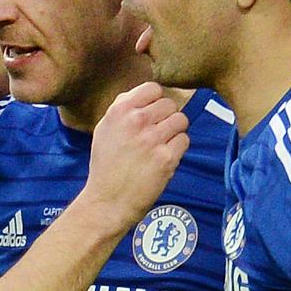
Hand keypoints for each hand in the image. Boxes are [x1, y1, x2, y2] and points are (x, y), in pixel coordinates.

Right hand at [82, 82, 189, 229]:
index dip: (156, 100)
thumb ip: (123, 109)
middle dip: (166, 117)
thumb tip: (148, 95)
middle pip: (170, 104)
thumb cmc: (106, 166)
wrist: (108, 201)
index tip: (152, 113)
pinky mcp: (166, 158)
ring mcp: (152, 140)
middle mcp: (136, 121)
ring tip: (162, 145)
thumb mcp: (105, 129)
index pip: (153, 88)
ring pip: (181, 120)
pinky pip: (184, 140)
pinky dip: (177, 149)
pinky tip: (164, 157)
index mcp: (119, 111)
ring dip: (175, 132)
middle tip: (157, 133)